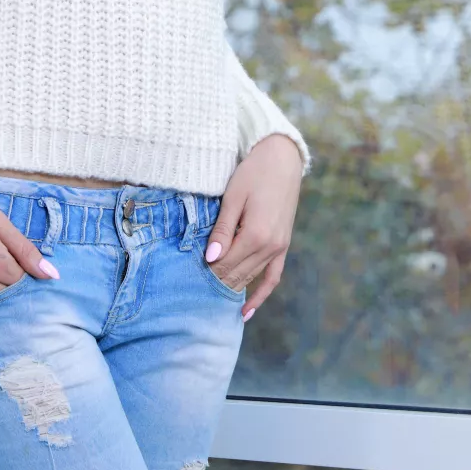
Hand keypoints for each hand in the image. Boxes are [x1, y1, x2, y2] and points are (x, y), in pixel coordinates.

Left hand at [205, 133, 302, 320]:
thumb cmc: (254, 173)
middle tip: (193, 295)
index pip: (225, 265)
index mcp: (256, 235)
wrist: (282, 159)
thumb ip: (223, 230)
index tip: (186, 280)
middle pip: (237, 274)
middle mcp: (270, 246)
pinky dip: (261, 294)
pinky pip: (273, 277)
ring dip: (233, 290)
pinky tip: (247, 310)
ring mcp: (280, 248)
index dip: (206, 273)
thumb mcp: (233, 197)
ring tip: (212, 305)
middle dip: (216, 284)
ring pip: (252, 277)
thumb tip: (211, 258)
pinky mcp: (283, 245)